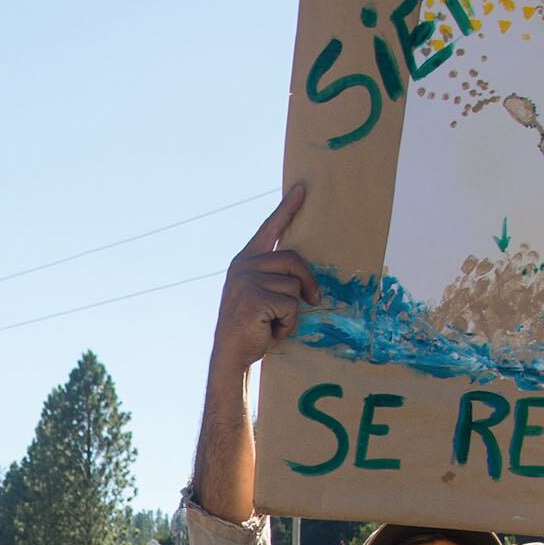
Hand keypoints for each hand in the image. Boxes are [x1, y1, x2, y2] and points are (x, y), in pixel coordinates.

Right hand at [207, 186, 318, 386]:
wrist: (230, 355)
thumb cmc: (251, 327)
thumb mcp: (259, 294)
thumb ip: (273, 276)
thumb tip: (304, 276)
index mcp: (245, 260)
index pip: (269, 229)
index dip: (286, 208)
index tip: (301, 188)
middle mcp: (244, 266)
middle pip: (294, 260)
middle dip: (307, 284)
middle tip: (314, 301)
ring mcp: (247, 281)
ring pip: (294, 288)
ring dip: (292, 312)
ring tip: (272, 324)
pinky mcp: (254, 299)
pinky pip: (291, 306)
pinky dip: (288, 324)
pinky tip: (270, 332)